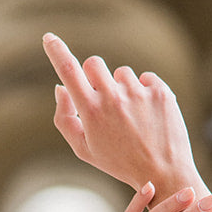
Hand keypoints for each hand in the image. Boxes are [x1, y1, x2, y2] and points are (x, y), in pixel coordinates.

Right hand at [43, 33, 203, 195]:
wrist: (163, 174)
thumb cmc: (119, 162)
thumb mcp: (84, 149)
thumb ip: (64, 118)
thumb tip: (60, 88)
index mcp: (91, 112)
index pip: (68, 71)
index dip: (56, 51)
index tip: (49, 38)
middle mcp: (114, 98)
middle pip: (94, 63)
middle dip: (94, 75)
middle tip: (103, 98)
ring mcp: (139, 93)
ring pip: (122, 73)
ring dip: (122, 88)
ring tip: (131, 116)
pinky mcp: (160, 92)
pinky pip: (145, 78)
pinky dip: (144, 91)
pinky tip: (147, 114)